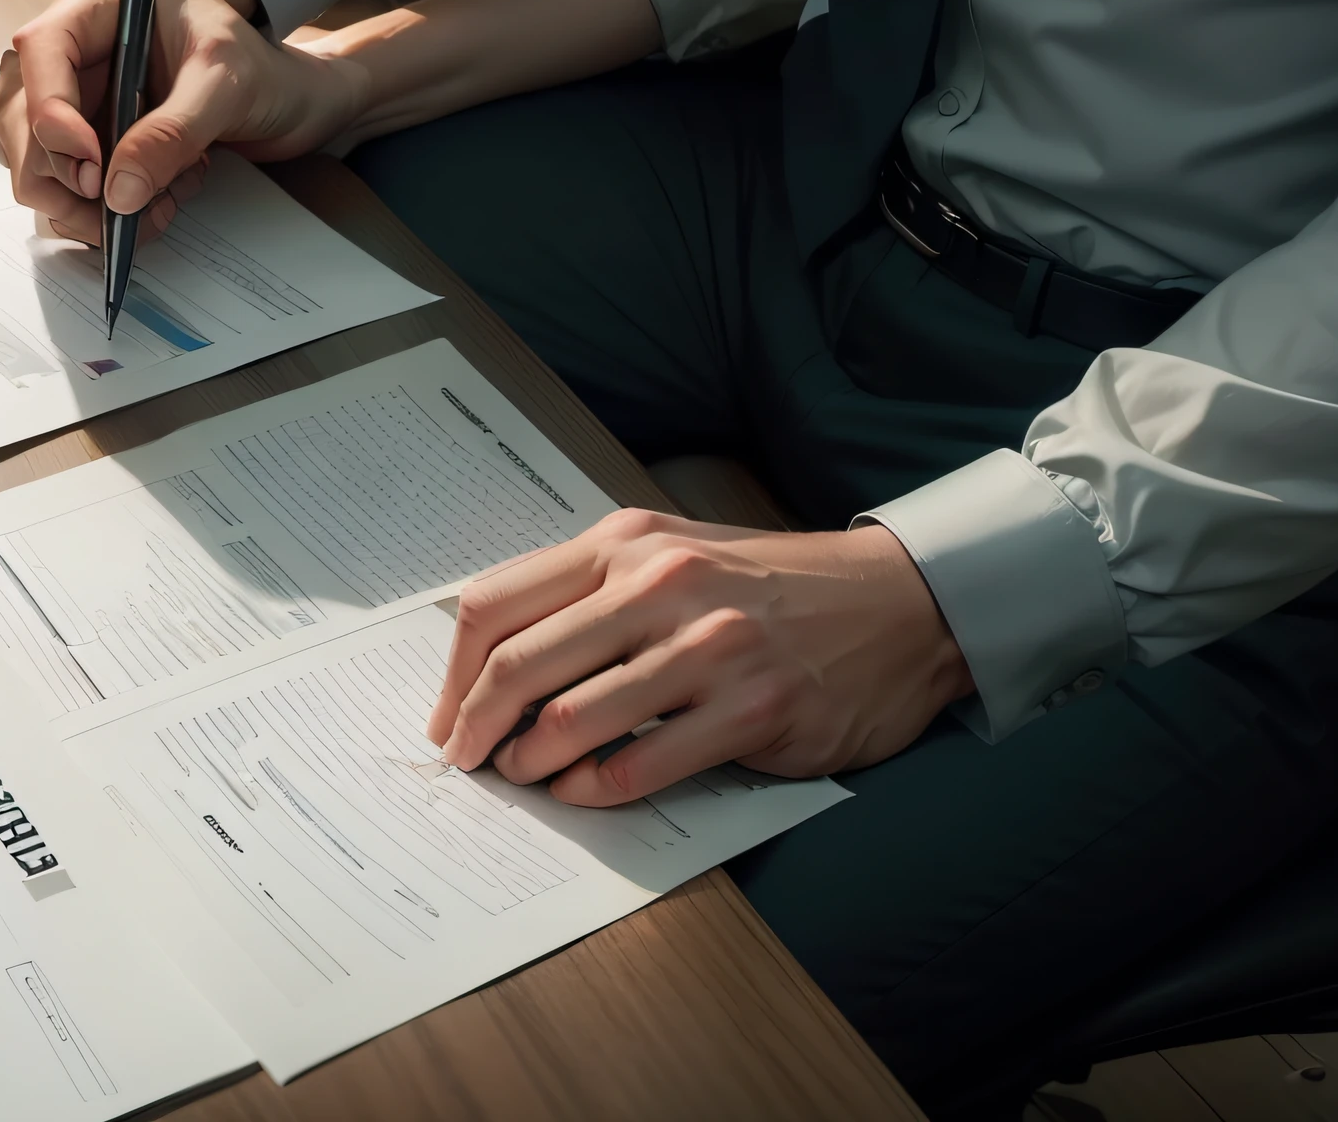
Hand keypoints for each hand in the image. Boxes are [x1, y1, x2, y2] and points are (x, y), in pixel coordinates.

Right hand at [0, 0, 358, 241]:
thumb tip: (119, 193)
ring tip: (160, 202)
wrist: (276, 87)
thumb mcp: (226, 80)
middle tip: (122, 205)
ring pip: (33, 164)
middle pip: (19, 117)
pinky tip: (159, 201)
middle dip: (64, 175)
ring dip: (86, 204)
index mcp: (96, 5)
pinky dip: (105, 211)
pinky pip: (67, 189)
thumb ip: (175, 130)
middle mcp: (69, 55)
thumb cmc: (250, 54)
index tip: (93, 164)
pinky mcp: (85, 144)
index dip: (52, 111)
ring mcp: (71, 102)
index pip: (42, 49)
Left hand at [427, 510, 973, 804]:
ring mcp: (707, 646)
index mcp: (628, 543)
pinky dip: (596, 791)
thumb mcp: (673, 556)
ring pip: (572, 717)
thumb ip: (594, 592)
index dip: (454, 670)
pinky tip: (585, 795)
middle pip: (521, 662)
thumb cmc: (767, 586)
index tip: (446, 716)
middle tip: (466, 762)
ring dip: (530, 764)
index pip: (498, 601)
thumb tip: (497, 660)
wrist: (891, 604)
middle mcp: (660, 584)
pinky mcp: (751, 708)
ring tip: (524, 779)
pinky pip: (642, 764)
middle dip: (474, 726)